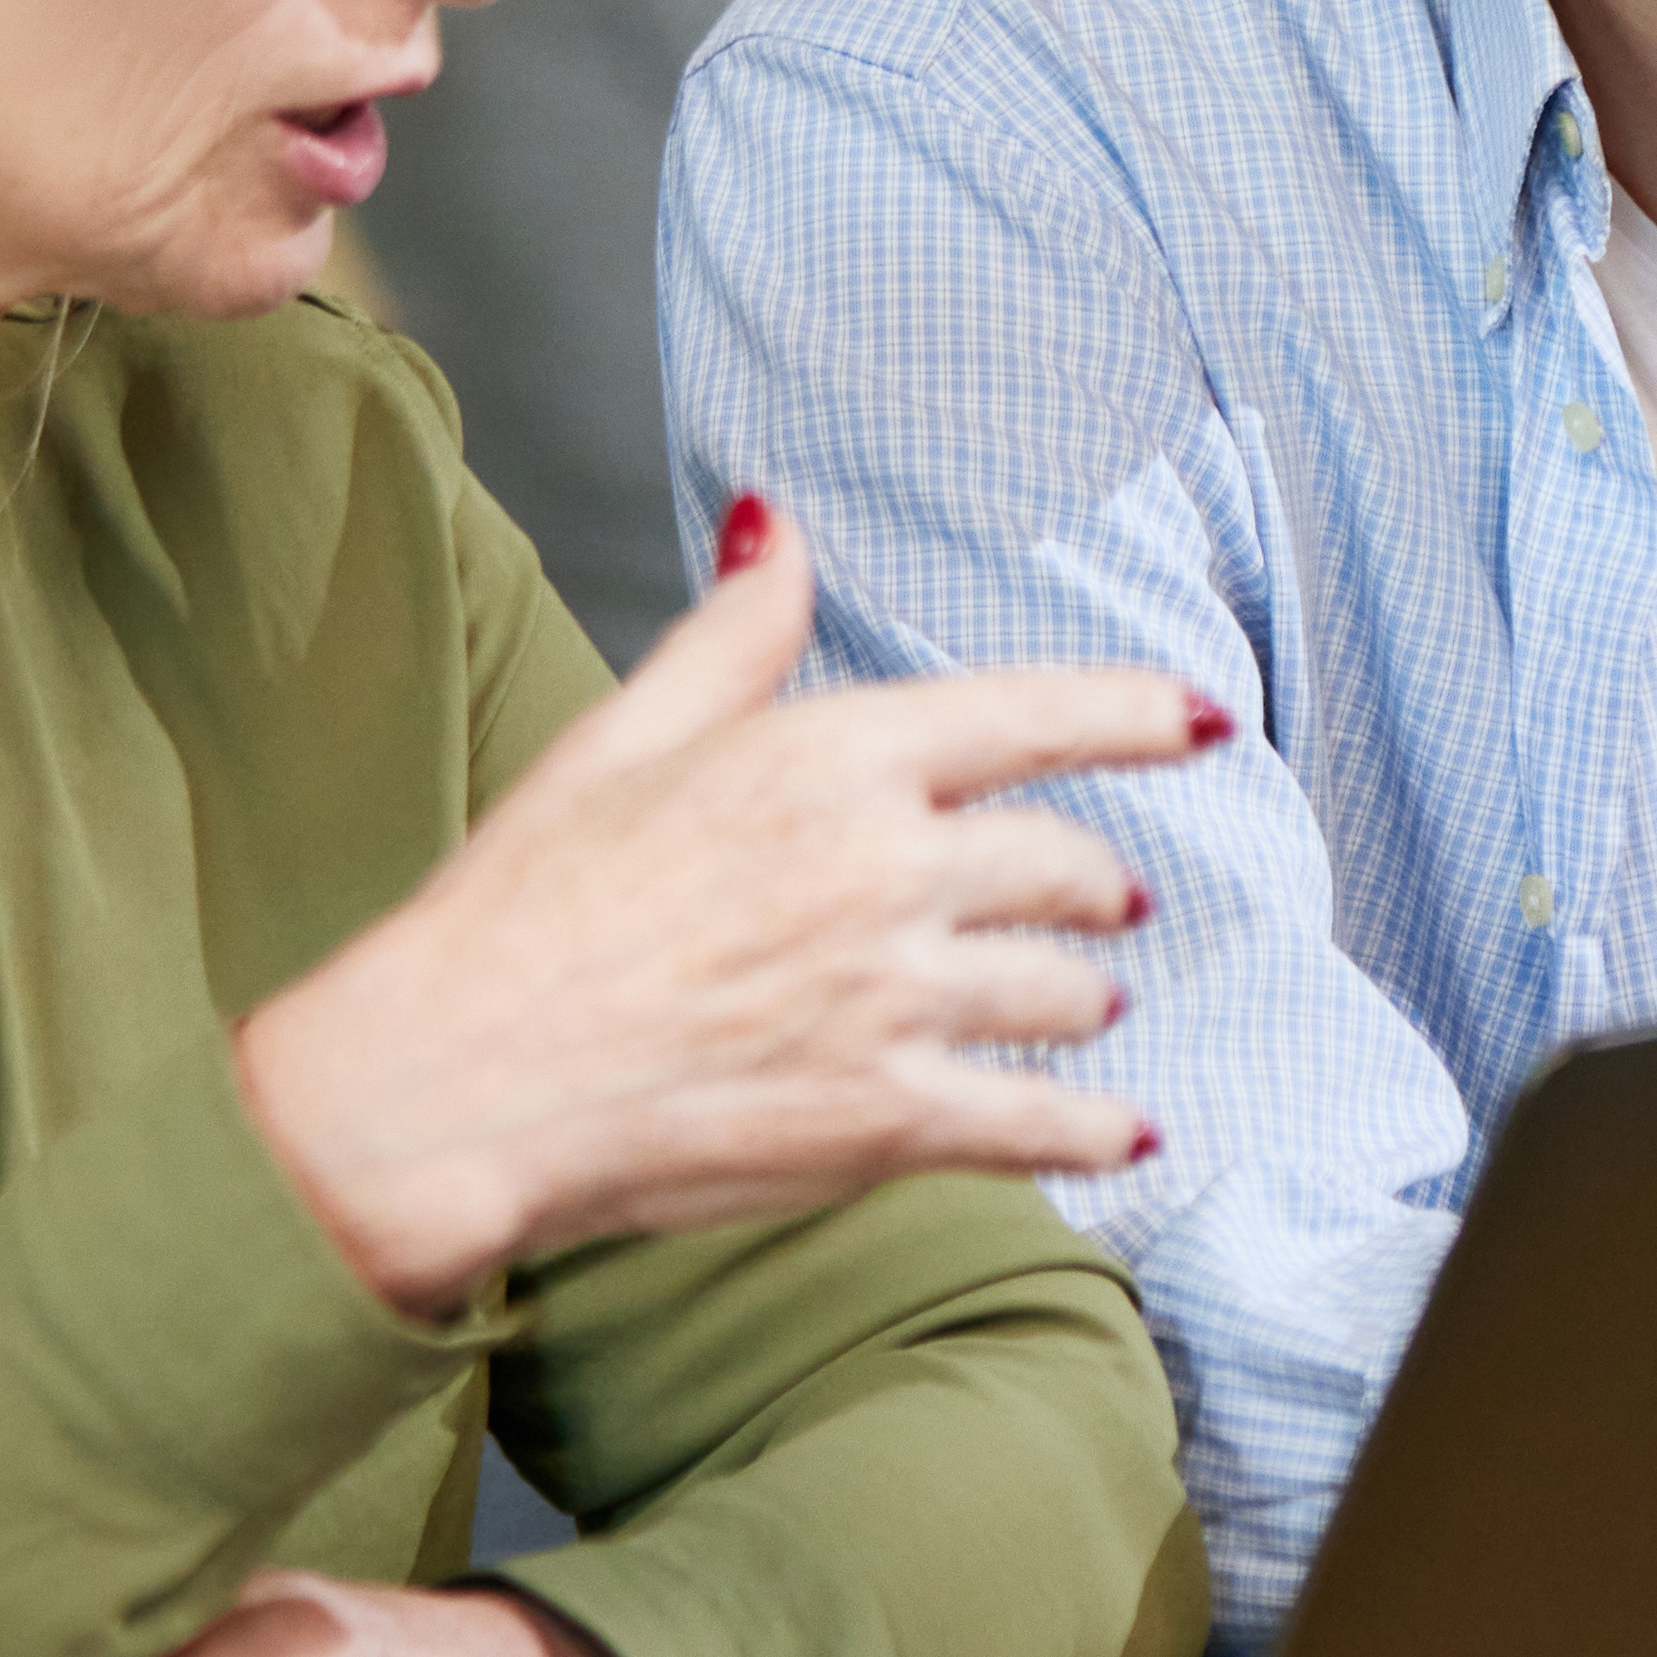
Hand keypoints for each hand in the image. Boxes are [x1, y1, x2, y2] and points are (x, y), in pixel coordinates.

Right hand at [234, 507, 1204, 1310]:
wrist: (452, 1079)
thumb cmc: (519, 908)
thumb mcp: (623, 739)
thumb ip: (732, 636)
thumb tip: (772, 520)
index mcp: (830, 760)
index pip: (1032, 715)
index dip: (1135, 713)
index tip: (1205, 718)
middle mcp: (888, 869)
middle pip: (1069, 869)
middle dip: (1095, 886)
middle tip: (1102, 902)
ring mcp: (899, 999)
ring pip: (1067, 993)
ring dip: (1081, 999)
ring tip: (1079, 1005)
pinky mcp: (890, 1122)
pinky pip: (1047, 1125)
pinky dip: (1098, 1132)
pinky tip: (1126, 1137)